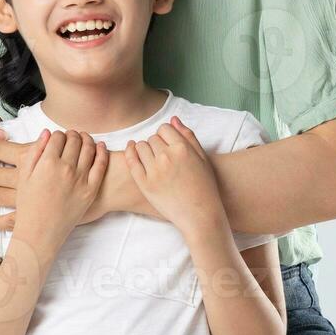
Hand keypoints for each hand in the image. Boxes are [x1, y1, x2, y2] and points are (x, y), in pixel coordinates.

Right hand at [14, 130, 109, 243]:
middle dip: (72, 135)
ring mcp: (81, 178)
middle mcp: (66, 168)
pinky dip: (102, 152)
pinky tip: (100, 146)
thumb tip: (47, 133)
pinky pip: (101, 164)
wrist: (40, 233)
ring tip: (84, 139)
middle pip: (74, 140)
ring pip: (89, 148)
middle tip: (71, 137)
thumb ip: (35, 152)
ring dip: (87, 139)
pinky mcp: (91, 189)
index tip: (57, 138)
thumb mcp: (24, 177)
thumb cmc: (29, 206)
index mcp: (47, 163)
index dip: (57, 135)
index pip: (57, 137)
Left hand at [123, 116, 225, 236]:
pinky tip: (132, 151)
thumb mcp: (202, 157)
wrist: (200, 214)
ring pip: (140, 147)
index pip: (164, 129)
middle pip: (152, 138)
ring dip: (144, 149)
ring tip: (151, 158)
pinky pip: (132, 162)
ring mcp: (154, 171)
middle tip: (162, 155)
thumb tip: (173, 119)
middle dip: (156, 143)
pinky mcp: (145, 184)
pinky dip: (130, 154)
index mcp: (182, 148)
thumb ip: (188, 136)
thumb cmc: (205, 186)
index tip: (168, 144)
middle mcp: (167, 157)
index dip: (166, 135)